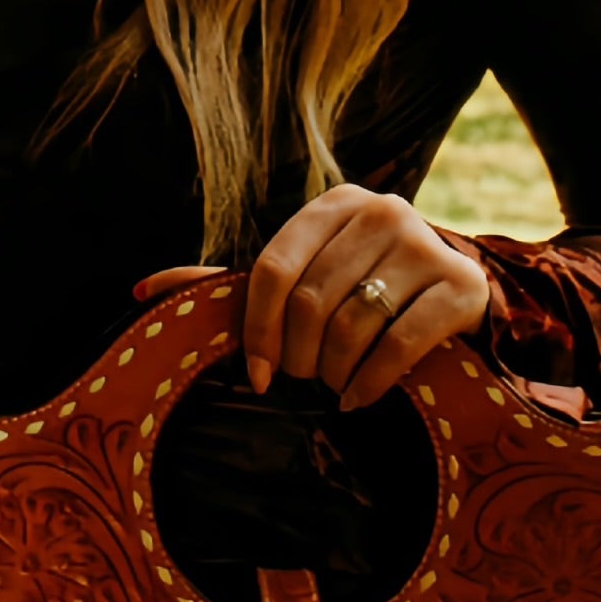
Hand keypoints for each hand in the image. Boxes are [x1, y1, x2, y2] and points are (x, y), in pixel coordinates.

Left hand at [136, 187, 489, 412]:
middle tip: (303, 380)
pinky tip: (359, 397)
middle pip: (313, 301)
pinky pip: (401, 343)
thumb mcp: (305, 274)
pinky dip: (371, 381)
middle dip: (299, 357)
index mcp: (334, 204)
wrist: (459, 290)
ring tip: (333, 388)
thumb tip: (140, 292)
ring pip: (354, 323)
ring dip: (335, 372)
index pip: (275, 267)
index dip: (257, 329)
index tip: (255, 376)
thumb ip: (232, 284)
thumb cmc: (363, 285)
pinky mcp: (460, 286)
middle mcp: (382, 212)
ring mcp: (426, 245)